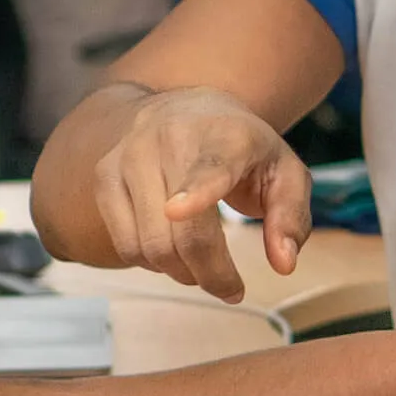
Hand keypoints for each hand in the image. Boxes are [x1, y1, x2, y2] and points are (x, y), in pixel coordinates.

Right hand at [92, 86, 310, 300]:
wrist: (183, 107)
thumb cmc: (241, 147)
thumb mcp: (284, 172)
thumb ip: (291, 217)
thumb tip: (284, 263)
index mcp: (224, 135)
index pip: (208, 166)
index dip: (194, 190)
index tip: (178, 209)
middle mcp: (170, 138)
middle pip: (183, 233)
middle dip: (211, 274)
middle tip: (231, 288)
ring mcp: (129, 156)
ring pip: (150, 246)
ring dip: (181, 273)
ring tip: (203, 266)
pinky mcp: (104, 176)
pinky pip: (125, 245)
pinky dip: (151, 263)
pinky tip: (172, 248)